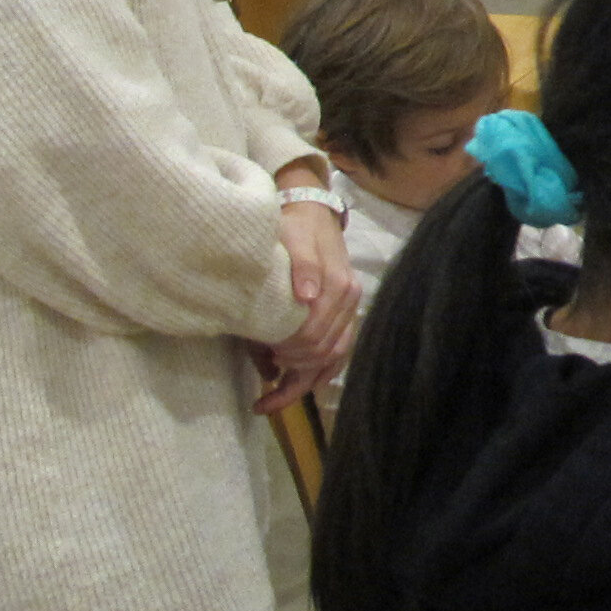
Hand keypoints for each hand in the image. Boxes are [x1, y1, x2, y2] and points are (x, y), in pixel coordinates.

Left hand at [253, 199, 357, 411]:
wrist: (311, 211)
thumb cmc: (296, 225)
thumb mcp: (294, 237)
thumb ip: (304, 266)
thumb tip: (307, 298)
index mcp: (339, 288)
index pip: (317, 336)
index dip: (290, 355)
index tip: (264, 360)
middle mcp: (349, 303)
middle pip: (325, 355)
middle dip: (293, 377)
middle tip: (261, 390)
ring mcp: (348, 311)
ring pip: (332, 359)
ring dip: (302, 382)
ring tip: (270, 399)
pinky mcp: (342, 314)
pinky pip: (336, 352)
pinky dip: (315, 372)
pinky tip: (291, 382)